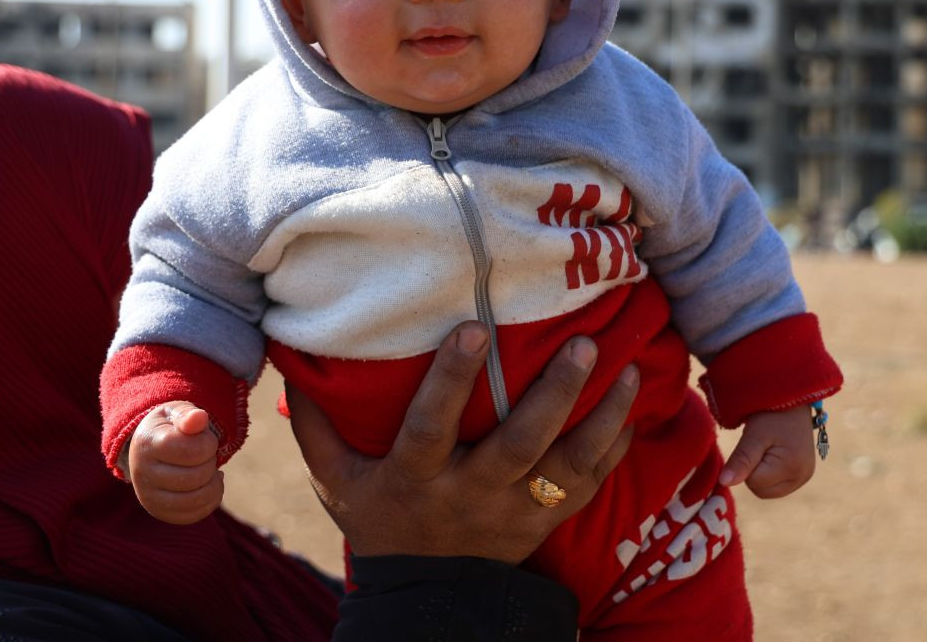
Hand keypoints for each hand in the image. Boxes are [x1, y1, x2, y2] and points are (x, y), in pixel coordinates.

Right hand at [126, 401, 223, 523]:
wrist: (149, 448)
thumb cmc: (170, 427)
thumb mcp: (176, 413)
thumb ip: (189, 415)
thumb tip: (199, 418)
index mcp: (147, 444)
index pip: (191, 451)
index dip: (208, 444)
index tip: (204, 438)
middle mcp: (142, 474)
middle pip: (195, 477)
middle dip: (210, 463)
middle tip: (205, 455)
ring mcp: (148, 497)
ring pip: (195, 500)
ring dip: (213, 483)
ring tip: (209, 470)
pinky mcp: (158, 512)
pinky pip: (192, 516)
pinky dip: (211, 501)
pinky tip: (210, 485)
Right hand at [286, 321, 638, 562]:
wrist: (426, 599)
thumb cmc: (379, 520)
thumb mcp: (336, 481)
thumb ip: (317, 424)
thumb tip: (292, 354)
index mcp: (416, 478)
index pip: (431, 427)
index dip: (451, 379)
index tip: (473, 328)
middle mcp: (470, 494)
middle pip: (518, 445)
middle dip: (553, 395)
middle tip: (583, 345)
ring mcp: (514, 512)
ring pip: (566, 466)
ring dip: (602, 417)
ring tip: (629, 369)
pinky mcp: (545, 523)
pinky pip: (589, 487)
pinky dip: (615, 449)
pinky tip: (634, 408)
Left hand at [718, 406, 816, 498]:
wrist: (792, 398)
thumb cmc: (772, 413)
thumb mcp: (754, 434)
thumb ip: (741, 460)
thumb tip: (724, 483)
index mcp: (792, 468)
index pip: (753, 483)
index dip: (746, 464)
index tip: (753, 442)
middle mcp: (802, 477)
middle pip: (761, 491)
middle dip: (753, 472)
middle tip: (759, 445)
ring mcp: (804, 477)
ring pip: (767, 490)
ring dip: (760, 473)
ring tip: (766, 447)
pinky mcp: (803, 474)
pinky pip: (776, 485)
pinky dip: (769, 473)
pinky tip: (772, 454)